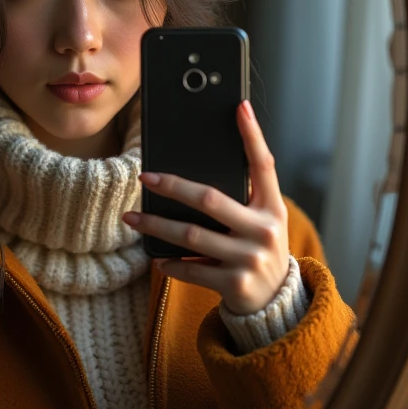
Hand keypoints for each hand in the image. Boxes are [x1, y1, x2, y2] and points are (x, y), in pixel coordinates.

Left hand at [122, 99, 289, 314]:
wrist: (276, 302)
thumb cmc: (257, 249)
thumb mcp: (261, 221)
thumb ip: (240, 198)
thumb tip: (189, 174)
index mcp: (272, 208)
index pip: (264, 164)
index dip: (252, 135)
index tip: (239, 107)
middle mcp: (264, 230)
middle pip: (209, 199)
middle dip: (172, 186)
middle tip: (145, 177)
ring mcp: (250, 259)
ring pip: (191, 236)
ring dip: (156, 226)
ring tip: (131, 219)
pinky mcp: (235, 284)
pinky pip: (192, 269)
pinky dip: (170, 264)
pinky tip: (157, 258)